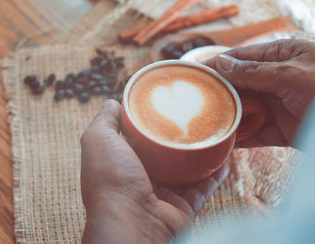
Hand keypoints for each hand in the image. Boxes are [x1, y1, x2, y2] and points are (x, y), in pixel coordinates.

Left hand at [80, 100, 228, 243]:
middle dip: (179, 136)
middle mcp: (142, 176)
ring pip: (187, 168)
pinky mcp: (183, 205)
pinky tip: (225, 158)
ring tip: (215, 133)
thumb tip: (113, 102)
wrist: (131, 221)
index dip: (150, 121)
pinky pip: (203, 187)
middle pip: (165, 151)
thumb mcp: (99, 139)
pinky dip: (215, 174)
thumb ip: (105, 120)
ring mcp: (163, 192)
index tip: (165, 103)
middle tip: (195, 116)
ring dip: (201, 153)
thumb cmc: (111, 179)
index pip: (138, 136)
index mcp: (122, 160)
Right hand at [204, 39, 314, 146]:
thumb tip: (222, 64)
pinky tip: (224, 141)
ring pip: (246, 110)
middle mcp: (279, 79)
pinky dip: (242, 138)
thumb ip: (254, 71)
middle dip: (219, 94)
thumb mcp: (291, 74)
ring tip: (204, 122)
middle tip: (192, 101)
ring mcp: (281, 105)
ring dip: (228, 117)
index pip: (240, 57)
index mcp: (282, 56)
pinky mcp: (286, 130)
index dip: (216, 65)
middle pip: (240, 85)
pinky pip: (258, 133)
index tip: (194, 73)